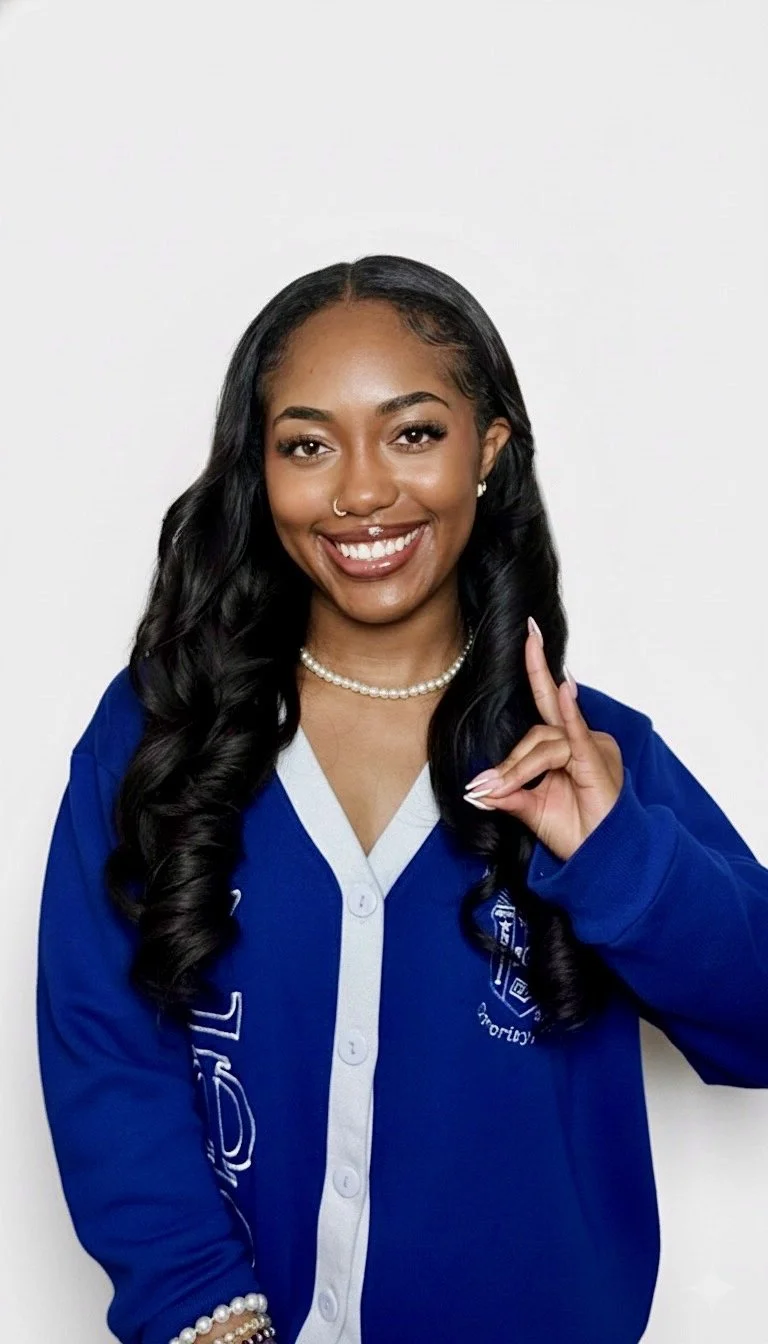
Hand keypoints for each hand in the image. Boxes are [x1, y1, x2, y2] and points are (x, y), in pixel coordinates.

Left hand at [462, 618, 623, 862]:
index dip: (538, 666)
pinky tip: (565, 689)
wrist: (603, 863)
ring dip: (518, 769)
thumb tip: (477, 788)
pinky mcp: (596, 762)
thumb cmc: (576, 835)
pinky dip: (569, 713)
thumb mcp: (530, 811)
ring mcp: (593, 749)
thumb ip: (507, 793)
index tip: (530, 630)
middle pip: (537, 734)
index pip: (545, 706)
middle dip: (510, 762)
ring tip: (500, 792)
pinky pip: (576, 735)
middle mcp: (583, 741)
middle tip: (486, 787)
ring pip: (544, 744)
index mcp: (568, 747)